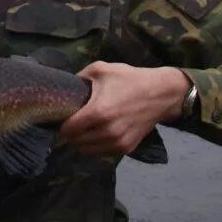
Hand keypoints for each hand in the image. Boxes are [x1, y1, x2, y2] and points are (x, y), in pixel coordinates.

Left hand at [58, 62, 189, 157]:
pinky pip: (101, 152)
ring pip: (87, 150)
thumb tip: (64, 87)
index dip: (60, 124)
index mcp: (98, 112)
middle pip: (75, 141)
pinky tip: (95, 133)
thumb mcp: (100, 69)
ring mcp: (118, 142)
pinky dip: (95, 146)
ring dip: (80, 141)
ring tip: (81, 129)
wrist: (162, 94)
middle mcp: (107, 132)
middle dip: (69, 133)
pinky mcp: (127, 148)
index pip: (68, 129)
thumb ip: (79, 77)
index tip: (59, 117)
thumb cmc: (129, 79)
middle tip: (70, 122)